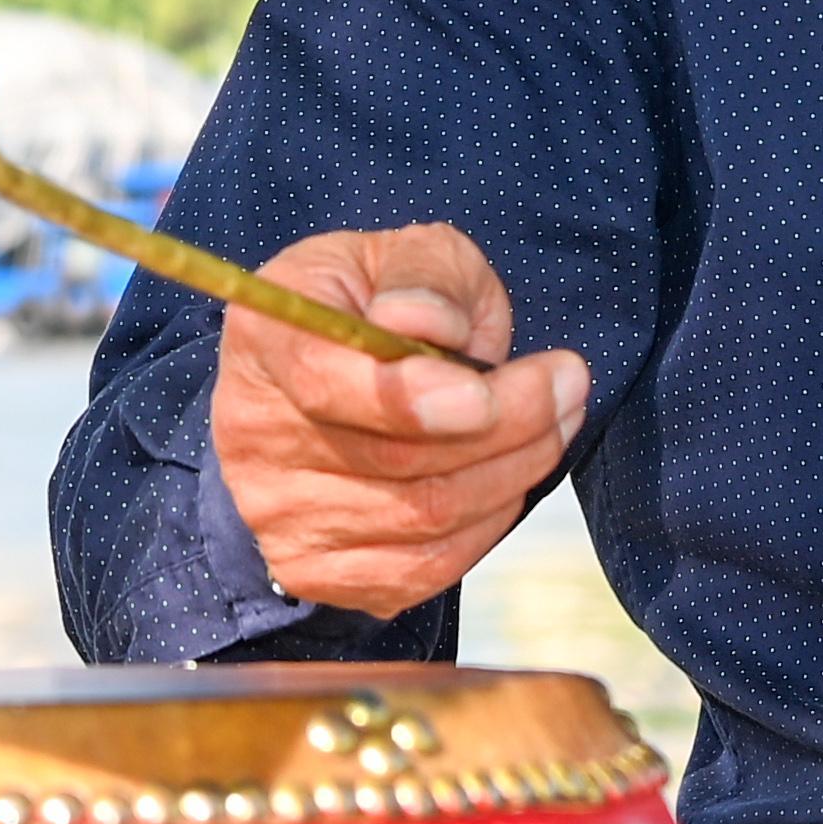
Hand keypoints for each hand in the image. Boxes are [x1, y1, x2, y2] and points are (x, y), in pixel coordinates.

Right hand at [210, 223, 592, 618]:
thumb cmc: (373, 305)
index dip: (410, 397)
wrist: (320, 378)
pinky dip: (487, 523)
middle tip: (568, 382)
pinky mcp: (313, 568)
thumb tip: (428, 325)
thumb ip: (425, 276)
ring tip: (558, 418)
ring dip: (514, 470)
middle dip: (510, 423)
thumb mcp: (402, 255)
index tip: (486, 391)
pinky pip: (424, 567)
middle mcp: (254, 432)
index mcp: (266, 335)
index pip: (325, 383)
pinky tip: (510, 473)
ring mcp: (277, 512)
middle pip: (397, 459)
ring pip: (424, 517)